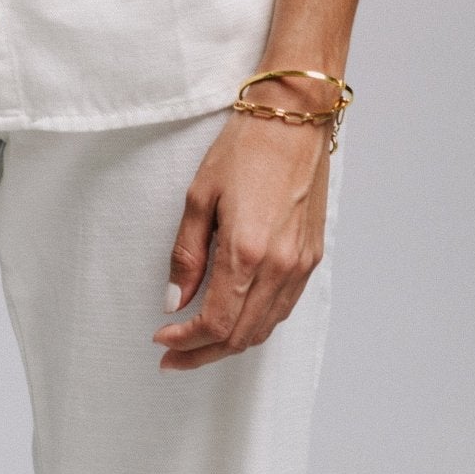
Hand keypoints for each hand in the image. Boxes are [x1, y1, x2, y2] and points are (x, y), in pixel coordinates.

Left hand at [152, 105, 331, 369]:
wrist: (295, 118)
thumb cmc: (245, 147)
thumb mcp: (200, 195)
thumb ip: (187, 253)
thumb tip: (175, 301)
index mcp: (248, 253)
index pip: (216, 323)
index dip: (187, 342)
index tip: (162, 340)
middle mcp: (280, 268)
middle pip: (241, 336)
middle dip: (203, 353)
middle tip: (173, 355)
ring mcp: (301, 266)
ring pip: (265, 328)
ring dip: (230, 343)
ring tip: (198, 344)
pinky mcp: (312, 257)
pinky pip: (283, 308)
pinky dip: (256, 323)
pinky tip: (235, 318)